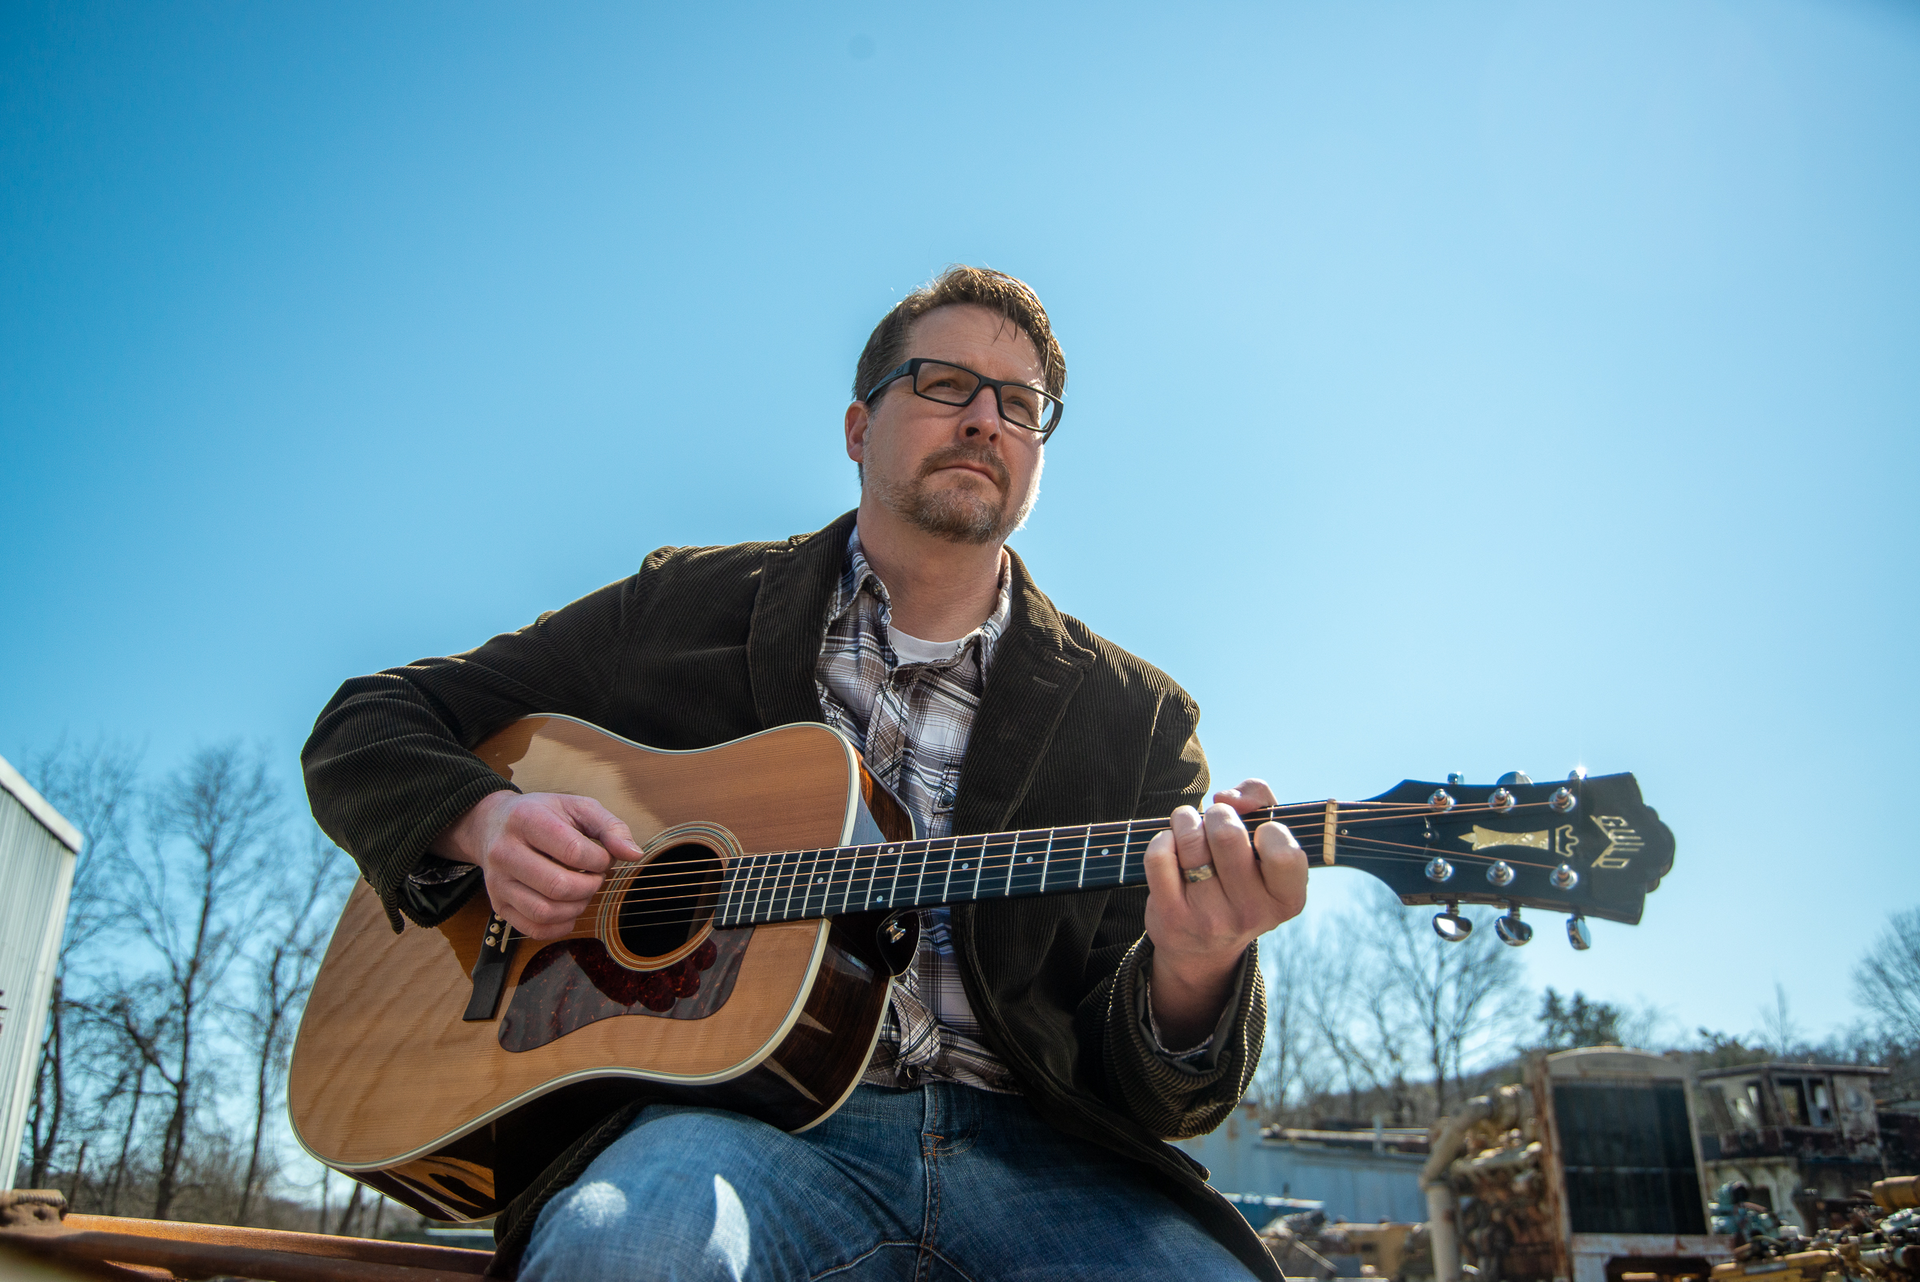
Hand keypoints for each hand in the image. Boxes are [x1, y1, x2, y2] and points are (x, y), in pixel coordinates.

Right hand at [432, 791, 643, 939]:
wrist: (493, 824)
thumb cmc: (544, 815)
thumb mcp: (578, 808)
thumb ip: (611, 827)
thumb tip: (634, 854)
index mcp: (526, 820)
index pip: (573, 852)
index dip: (600, 860)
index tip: (602, 857)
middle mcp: (505, 852)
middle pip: (558, 886)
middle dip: (590, 886)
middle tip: (594, 876)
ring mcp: (498, 881)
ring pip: (545, 912)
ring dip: (577, 907)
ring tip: (582, 891)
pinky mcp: (498, 904)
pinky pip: (534, 929)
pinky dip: (560, 926)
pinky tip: (568, 909)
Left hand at [1141, 779, 1308, 1045]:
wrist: (1202, 948)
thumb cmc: (1240, 877)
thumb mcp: (1264, 846)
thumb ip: (1261, 802)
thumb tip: (1230, 797)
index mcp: (1285, 898)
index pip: (1285, 853)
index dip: (1269, 830)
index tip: (1258, 833)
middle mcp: (1251, 913)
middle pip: (1228, 835)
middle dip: (1218, 813)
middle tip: (1215, 821)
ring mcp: (1210, 917)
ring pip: (1192, 840)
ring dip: (1187, 820)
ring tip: (1190, 827)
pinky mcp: (1172, 916)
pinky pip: (1160, 857)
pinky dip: (1162, 839)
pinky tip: (1171, 845)